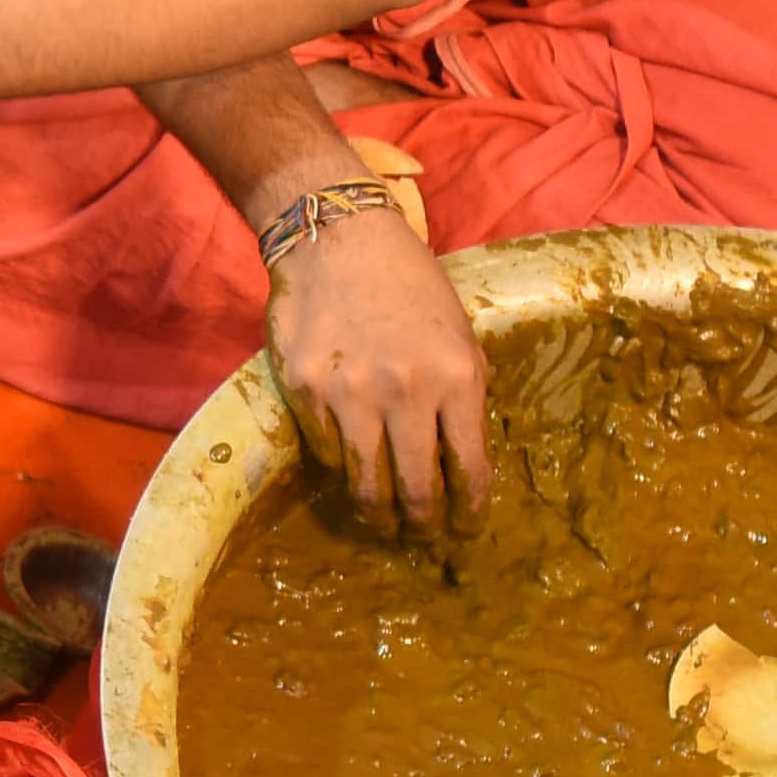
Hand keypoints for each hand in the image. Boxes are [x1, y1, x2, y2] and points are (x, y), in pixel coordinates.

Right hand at [264, 190, 484, 526]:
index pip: (470, 469)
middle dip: (425, 526)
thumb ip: (463, 397)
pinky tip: (346, 462)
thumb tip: (462, 463)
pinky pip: (325, 450)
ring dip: (378, 514)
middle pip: (417, 491)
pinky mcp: (306, 390)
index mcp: (458, 376)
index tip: (466, 531)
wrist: (339, 238)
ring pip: (366, 484)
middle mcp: (407, 390)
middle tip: (424, 539)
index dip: (469, 512)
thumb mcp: (458, 334)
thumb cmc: (410, 286)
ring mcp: (351, 393)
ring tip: (384, 522)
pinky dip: (339, 463)